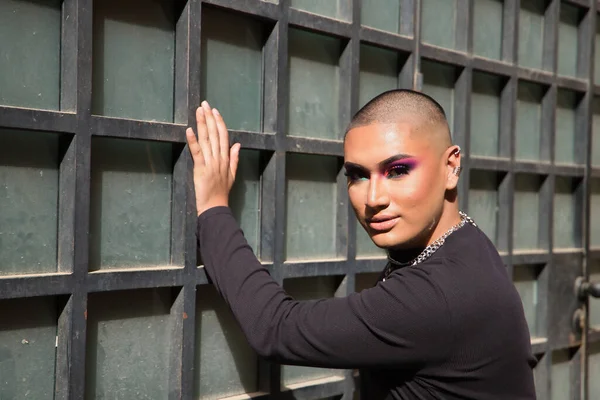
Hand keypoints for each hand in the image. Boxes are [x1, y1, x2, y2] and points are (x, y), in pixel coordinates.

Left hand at [186, 101, 240, 215]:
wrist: (215, 206)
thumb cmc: (222, 191)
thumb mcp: (232, 174)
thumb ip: (235, 158)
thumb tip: (238, 144)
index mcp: (226, 158)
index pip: (223, 136)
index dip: (219, 122)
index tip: (215, 110)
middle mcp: (219, 158)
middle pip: (215, 134)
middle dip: (209, 118)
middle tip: (205, 104)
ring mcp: (210, 162)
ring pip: (206, 140)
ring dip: (202, 124)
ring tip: (198, 111)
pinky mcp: (201, 168)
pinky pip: (197, 152)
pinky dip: (193, 141)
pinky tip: (190, 130)